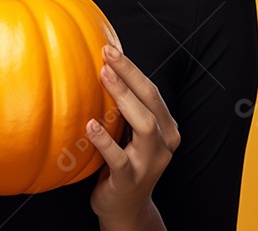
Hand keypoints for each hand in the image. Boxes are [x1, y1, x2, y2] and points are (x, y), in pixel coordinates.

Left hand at [87, 45, 178, 227]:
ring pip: (144, 125)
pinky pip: (118, 158)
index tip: (110, 48)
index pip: (152, 91)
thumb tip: (102, 67)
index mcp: (167, 128)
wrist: (126, 209)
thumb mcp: (131, 134)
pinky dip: (105, 140)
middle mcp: (164, 144)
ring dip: (123, 98)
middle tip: (106, 54)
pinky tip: (90, 125)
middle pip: (150, 101)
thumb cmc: (124, 163)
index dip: (132, 69)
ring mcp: (149, 164)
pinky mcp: (129, 180)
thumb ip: (126, 108)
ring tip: (103, 77)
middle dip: (130, 74)